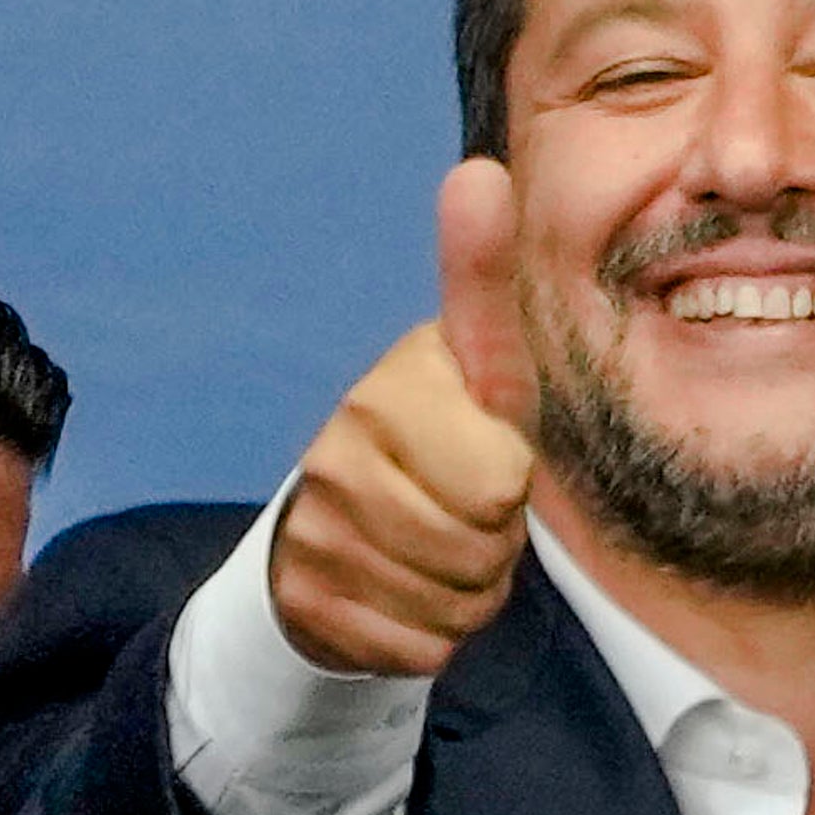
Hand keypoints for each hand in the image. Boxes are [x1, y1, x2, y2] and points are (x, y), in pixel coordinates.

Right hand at [271, 164, 538, 678]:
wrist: (349, 542)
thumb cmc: (449, 452)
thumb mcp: (488, 377)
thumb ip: (487, 289)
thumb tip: (479, 172)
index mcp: (402, 384)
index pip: (498, 458)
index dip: (511, 478)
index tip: (489, 377)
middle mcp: (348, 437)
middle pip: (488, 530)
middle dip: (500, 541)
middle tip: (473, 515)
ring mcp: (317, 515)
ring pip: (455, 595)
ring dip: (469, 590)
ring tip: (442, 548)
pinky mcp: (303, 590)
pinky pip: (417, 643)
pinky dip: (430, 635)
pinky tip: (404, 594)